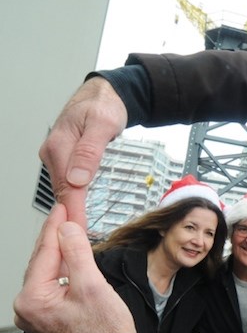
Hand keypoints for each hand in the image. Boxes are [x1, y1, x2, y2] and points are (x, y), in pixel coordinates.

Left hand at [14, 205, 138, 332]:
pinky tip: (72, 257)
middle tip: (67, 213)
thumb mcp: (93, 285)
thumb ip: (77, 253)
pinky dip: (63, 268)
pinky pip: (52, 284)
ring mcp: (35, 314)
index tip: (63, 208)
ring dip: (61, 251)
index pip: (44, 253)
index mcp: (33, 300)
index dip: (56, 226)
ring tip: (71, 230)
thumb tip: (66, 229)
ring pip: (47, 272)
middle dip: (57, 236)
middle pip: (43, 261)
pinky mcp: (46, 316)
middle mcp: (27, 308)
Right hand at [39, 77, 127, 227]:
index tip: (78, 230)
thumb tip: (77, 179)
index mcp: (60, 146)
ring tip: (80, 230)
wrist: (105, 93)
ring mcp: (59, 155)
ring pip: (65, 187)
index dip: (73, 211)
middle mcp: (54, 152)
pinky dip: (74, 196)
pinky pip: (68, 181)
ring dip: (72, 208)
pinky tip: (78, 208)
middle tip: (81, 239)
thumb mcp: (102, 125)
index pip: (66, 187)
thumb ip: (90, 151)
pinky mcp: (66, 157)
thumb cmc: (104, 104)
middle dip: (71, 215)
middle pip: (63, 191)